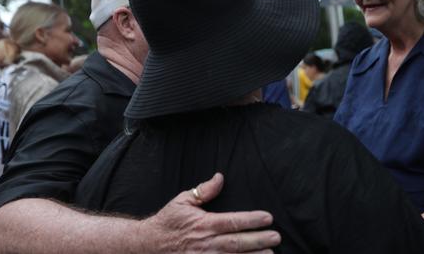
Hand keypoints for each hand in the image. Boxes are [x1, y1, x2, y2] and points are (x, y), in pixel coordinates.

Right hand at [138, 173, 280, 252]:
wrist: (147, 245)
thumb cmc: (168, 222)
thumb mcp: (183, 201)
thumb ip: (203, 191)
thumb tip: (220, 177)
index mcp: (204, 224)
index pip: (232, 222)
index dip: (251, 220)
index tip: (268, 218)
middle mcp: (205, 243)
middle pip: (237, 243)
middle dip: (258, 240)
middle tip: (276, 237)